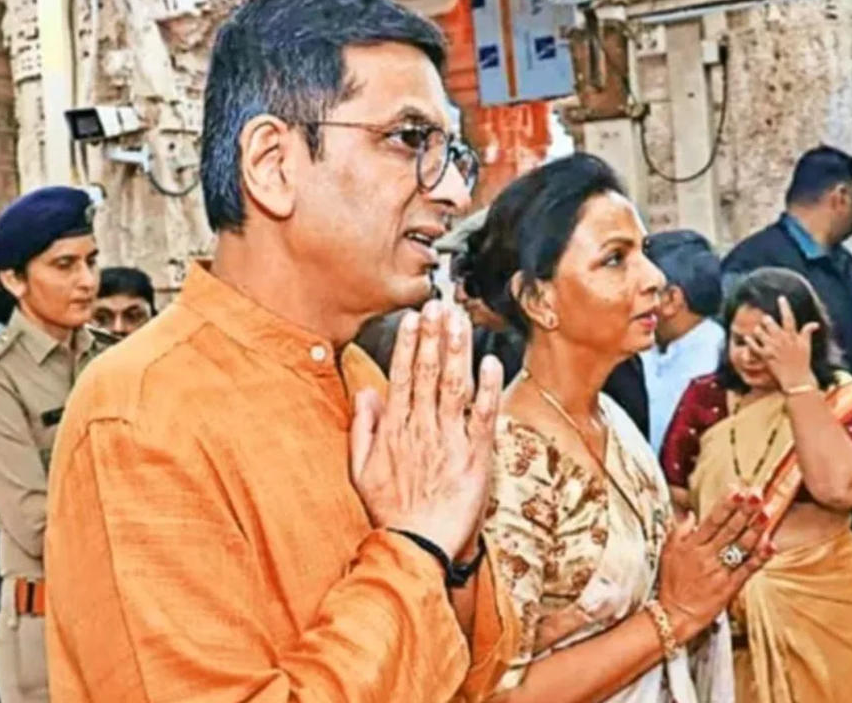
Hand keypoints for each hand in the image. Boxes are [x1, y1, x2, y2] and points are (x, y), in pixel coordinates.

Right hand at [351, 300, 503, 559]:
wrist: (416, 546)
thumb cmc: (391, 512)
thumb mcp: (361, 471)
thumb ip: (362, 429)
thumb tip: (365, 392)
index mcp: (395, 429)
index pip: (402, 376)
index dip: (409, 344)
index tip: (415, 318)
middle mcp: (421, 428)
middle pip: (428, 372)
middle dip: (434, 335)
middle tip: (440, 305)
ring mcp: (448, 440)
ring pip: (453, 385)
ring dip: (457, 350)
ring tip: (460, 320)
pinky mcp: (474, 456)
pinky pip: (482, 416)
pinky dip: (487, 389)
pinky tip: (491, 363)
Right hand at [657, 489, 773, 641]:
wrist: (674, 615)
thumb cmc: (671, 583)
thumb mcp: (668, 553)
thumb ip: (679, 531)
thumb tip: (691, 513)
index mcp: (691, 546)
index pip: (711, 521)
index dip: (725, 506)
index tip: (737, 491)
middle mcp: (706, 556)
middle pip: (729, 530)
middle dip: (744, 512)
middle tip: (758, 495)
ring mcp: (719, 572)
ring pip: (740, 548)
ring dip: (755, 530)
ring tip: (767, 513)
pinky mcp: (729, 588)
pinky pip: (747, 570)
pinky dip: (759, 558)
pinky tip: (770, 546)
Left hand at [746, 296, 819, 392]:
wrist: (797, 379)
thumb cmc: (803, 362)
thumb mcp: (806, 346)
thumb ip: (808, 332)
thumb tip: (815, 323)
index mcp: (792, 336)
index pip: (789, 318)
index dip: (785, 306)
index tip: (781, 298)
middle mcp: (782, 340)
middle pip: (771, 323)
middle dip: (767, 320)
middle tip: (766, 319)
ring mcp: (773, 348)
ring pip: (760, 332)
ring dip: (758, 330)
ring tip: (758, 330)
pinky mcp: (765, 357)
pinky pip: (754, 346)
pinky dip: (749, 341)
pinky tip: (746, 338)